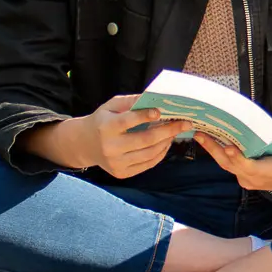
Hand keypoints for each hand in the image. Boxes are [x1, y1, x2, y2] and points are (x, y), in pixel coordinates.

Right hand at [23, 94, 189, 177]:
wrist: (85, 144)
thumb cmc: (103, 120)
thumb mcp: (112, 106)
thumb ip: (131, 101)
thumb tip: (155, 98)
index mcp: (105, 127)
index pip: (128, 121)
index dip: (145, 116)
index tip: (160, 111)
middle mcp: (110, 147)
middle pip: (145, 140)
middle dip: (169, 131)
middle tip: (185, 123)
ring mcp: (116, 163)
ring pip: (150, 153)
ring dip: (167, 142)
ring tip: (177, 132)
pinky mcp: (121, 173)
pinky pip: (147, 164)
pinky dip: (160, 153)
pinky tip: (166, 143)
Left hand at [194, 131, 271, 198]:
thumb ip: (265, 153)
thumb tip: (245, 141)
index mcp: (261, 174)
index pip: (244, 164)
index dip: (236, 155)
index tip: (229, 146)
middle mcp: (250, 178)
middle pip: (227, 162)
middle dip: (212, 148)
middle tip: (199, 134)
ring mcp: (248, 179)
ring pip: (227, 163)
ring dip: (214, 149)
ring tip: (203, 134)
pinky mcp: (248, 176)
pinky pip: (232, 164)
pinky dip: (224, 154)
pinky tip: (218, 142)